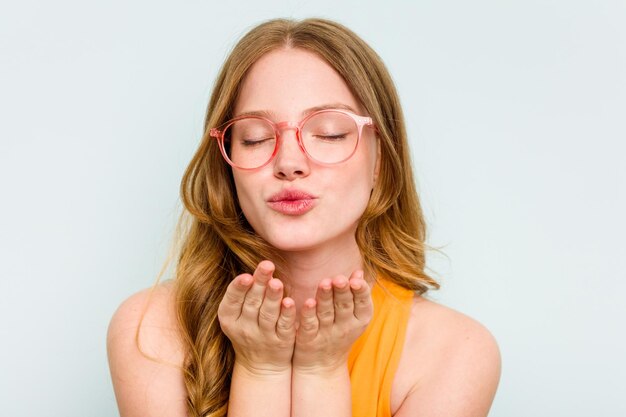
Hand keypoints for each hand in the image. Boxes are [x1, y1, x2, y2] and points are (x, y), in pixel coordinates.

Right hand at [218, 260, 296, 374]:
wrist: (260, 365)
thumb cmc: (249, 328)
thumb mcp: (238, 314)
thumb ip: (246, 291)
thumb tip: (259, 266)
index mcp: (229, 318)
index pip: (232, 300)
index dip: (238, 288)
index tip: (247, 276)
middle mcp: (244, 328)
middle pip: (252, 303)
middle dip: (259, 283)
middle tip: (267, 265)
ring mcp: (263, 337)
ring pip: (268, 314)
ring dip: (273, 298)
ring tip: (277, 282)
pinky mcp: (281, 342)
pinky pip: (284, 326)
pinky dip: (287, 314)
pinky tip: (290, 302)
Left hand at [292, 270, 372, 373]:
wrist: (321, 366)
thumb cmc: (339, 332)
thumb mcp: (353, 316)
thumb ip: (355, 294)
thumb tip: (359, 271)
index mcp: (359, 320)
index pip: (362, 303)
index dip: (360, 292)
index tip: (356, 280)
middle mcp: (344, 327)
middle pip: (344, 306)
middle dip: (342, 292)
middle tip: (340, 278)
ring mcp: (326, 334)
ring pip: (326, 313)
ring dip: (325, 298)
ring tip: (324, 283)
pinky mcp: (309, 339)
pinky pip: (309, 325)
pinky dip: (309, 314)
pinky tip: (308, 302)